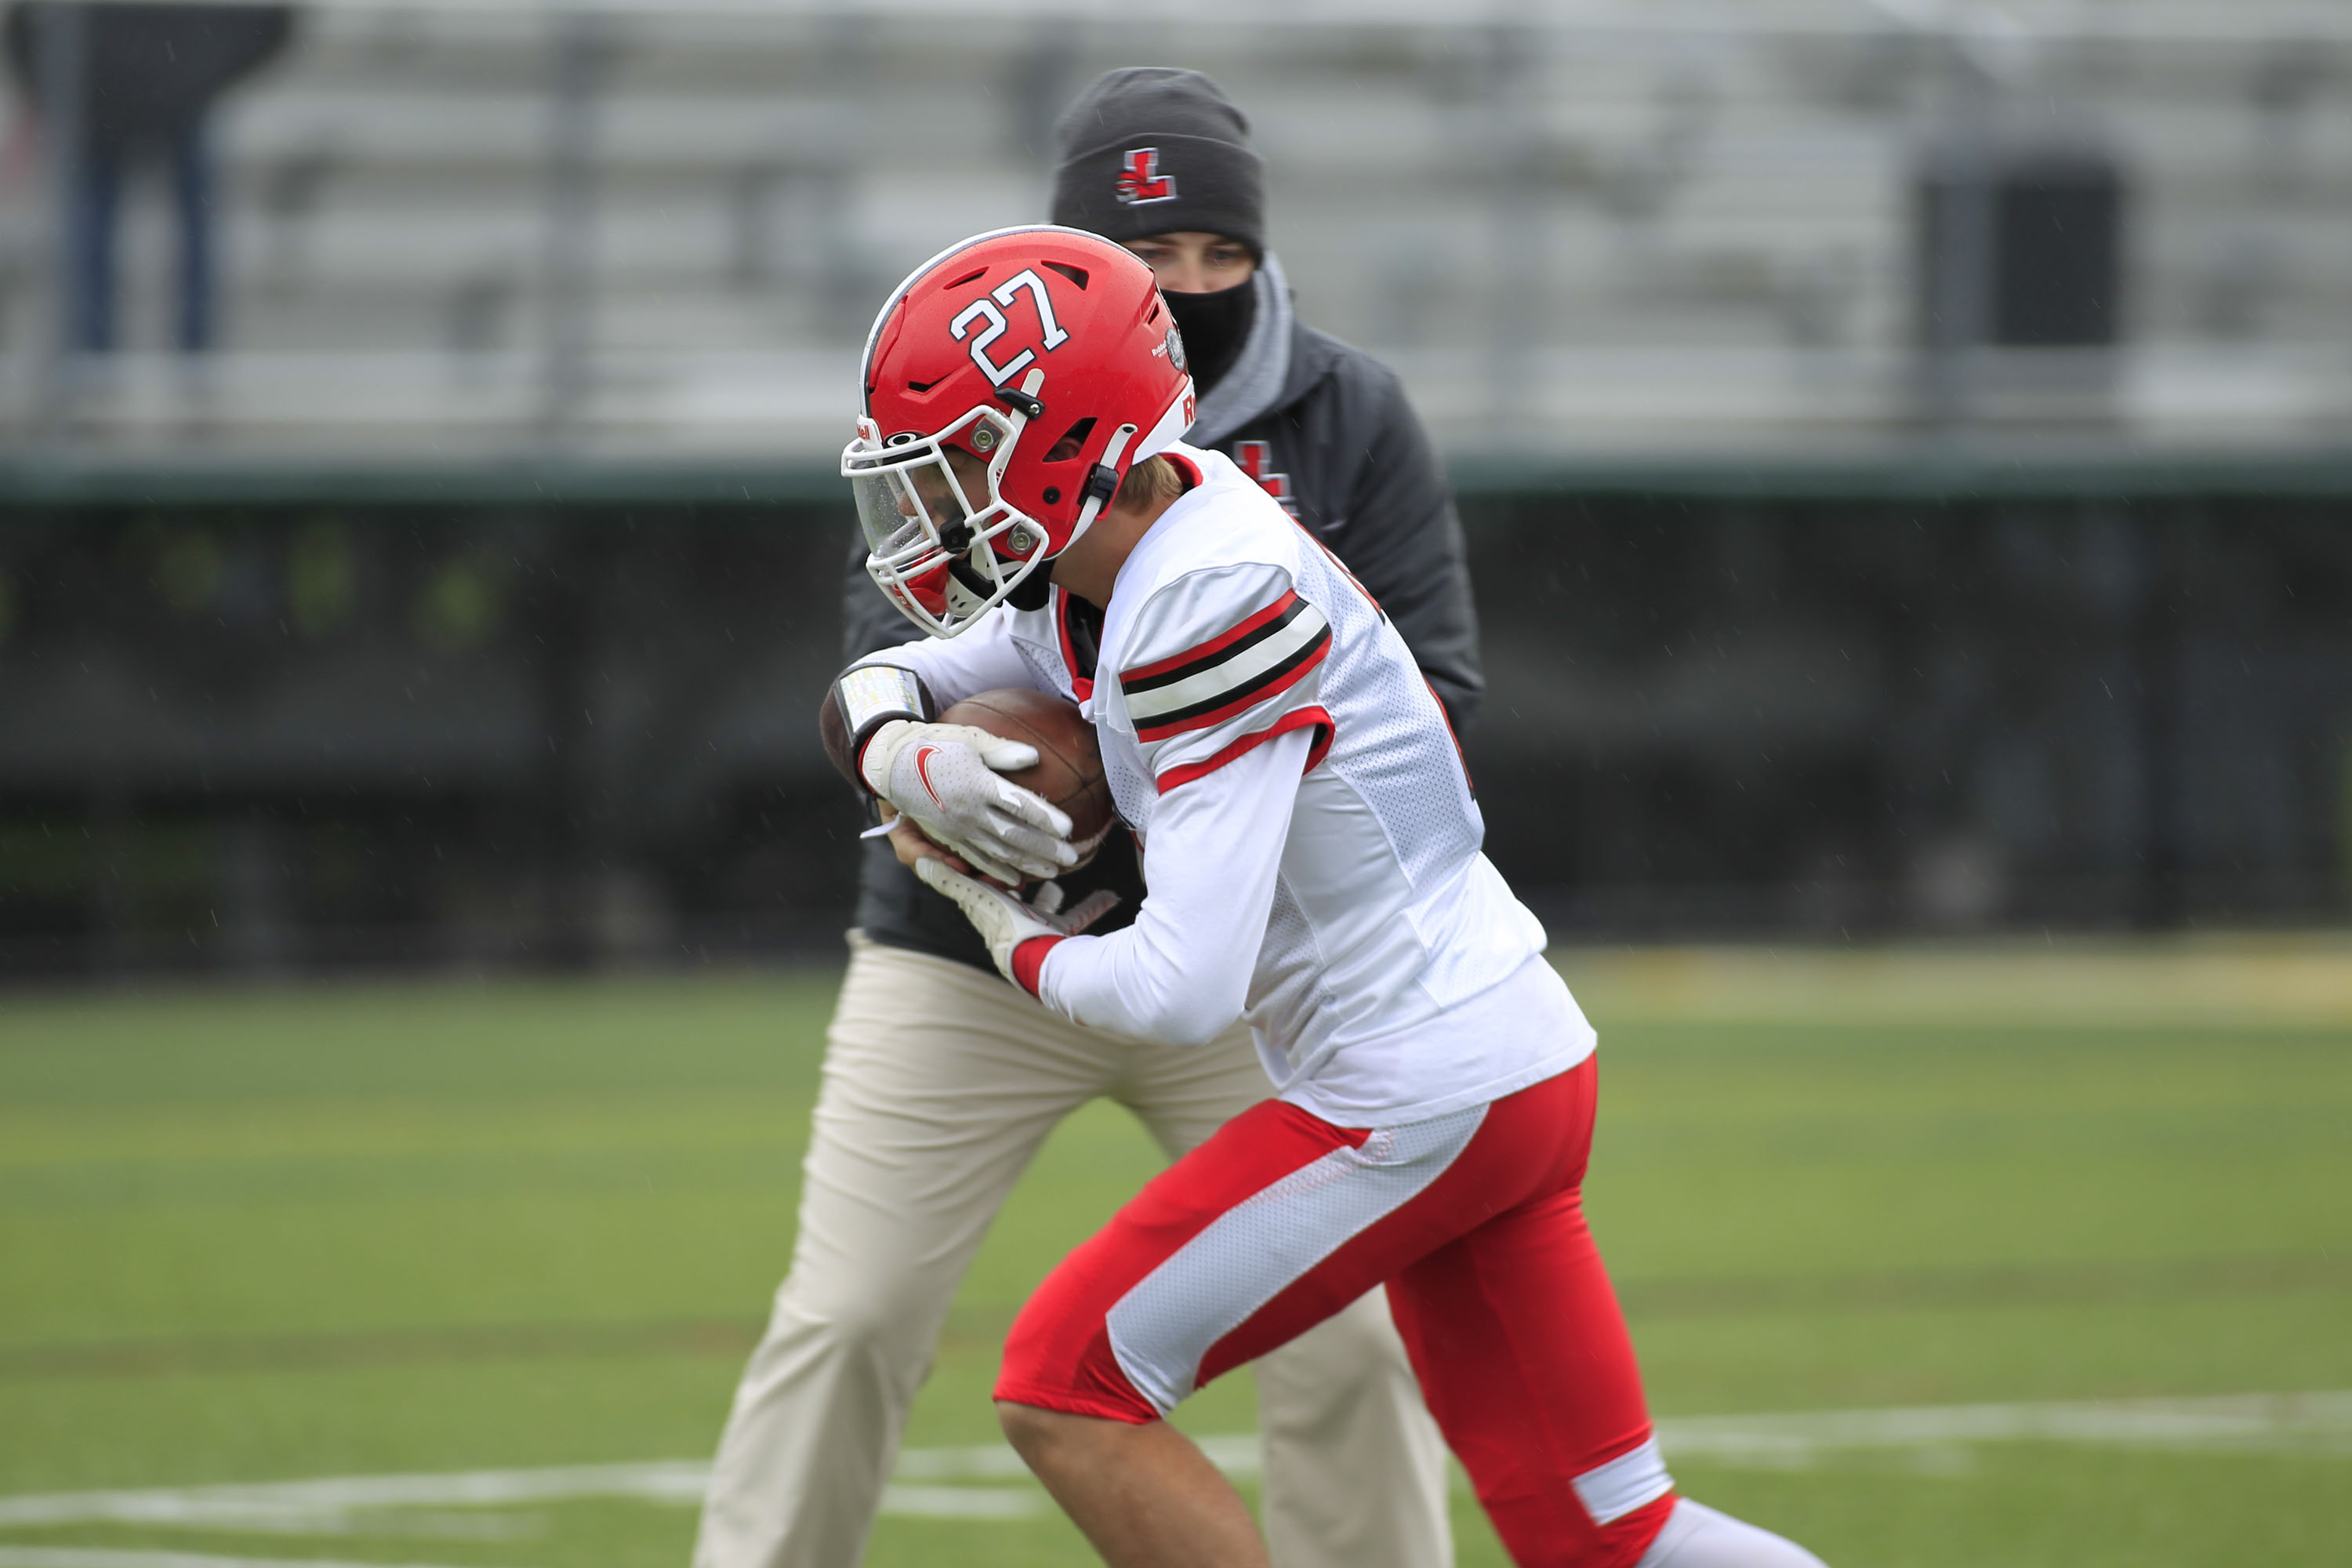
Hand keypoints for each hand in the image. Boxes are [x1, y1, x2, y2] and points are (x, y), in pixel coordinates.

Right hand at [863, 720, 1078, 884]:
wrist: (893, 764)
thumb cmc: (935, 744)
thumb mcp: (969, 739)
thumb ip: (1001, 751)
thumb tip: (1033, 756)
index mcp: (977, 785)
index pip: (1019, 805)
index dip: (1045, 818)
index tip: (1069, 828)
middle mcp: (969, 812)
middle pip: (1014, 836)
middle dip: (1045, 848)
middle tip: (1072, 857)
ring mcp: (959, 829)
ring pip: (999, 853)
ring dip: (1028, 864)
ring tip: (1053, 871)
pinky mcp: (949, 838)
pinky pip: (976, 859)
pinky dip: (998, 872)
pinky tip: (1017, 880)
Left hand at [915, 856, 1119, 987]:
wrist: (1045, 966)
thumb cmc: (1008, 929)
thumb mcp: (976, 896)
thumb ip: (950, 881)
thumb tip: (920, 862)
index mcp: (993, 918)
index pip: (984, 895)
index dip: (987, 879)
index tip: (990, 859)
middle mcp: (1015, 930)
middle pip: (1015, 907)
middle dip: (1019, 890)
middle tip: (1024, 872)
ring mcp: (1042, 938)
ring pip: (1047, 916)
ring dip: (1053, 900)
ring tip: (1058, 883)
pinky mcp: (1066, 943)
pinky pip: (1080, 922)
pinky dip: (1093, 907)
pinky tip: (1111, 896)